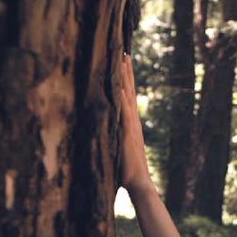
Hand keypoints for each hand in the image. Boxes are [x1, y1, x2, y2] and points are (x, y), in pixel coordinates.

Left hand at [120, 54, 154, 194]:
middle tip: (124, 53)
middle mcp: (133, 122)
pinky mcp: (128, 130)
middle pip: (129, 91)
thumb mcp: (115, 154)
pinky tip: (120, 80)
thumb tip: (97, 142)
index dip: (125, 82)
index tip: (123, 65)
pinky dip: (122, 92)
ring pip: (127, 94)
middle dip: (126, 72)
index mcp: (130, 126)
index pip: (127, 98)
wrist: (139, 183)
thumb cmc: (126, 174)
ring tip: (124, 58)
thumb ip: (109, 144)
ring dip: (125, 76)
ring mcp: (131, 124)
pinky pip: (124, 107)